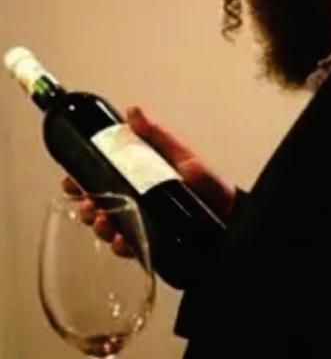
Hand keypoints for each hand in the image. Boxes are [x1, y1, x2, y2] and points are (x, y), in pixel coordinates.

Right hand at [62, 106, 236, 253]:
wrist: (230, 211)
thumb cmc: (206, 181)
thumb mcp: (179, 154)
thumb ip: (156, 135)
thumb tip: (133, 110)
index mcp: (138, 179)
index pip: (101, 180)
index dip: (81, 181)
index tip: (71, 181)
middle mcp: (137, 202)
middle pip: (99, 205)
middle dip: (87, 205)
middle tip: (88, 203)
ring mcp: (144, 223)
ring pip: (109, 227)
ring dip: (99, 225)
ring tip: (103, 220)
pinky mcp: (153, 243)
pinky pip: (131, 248)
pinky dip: (122, 245)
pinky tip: (122, 240)